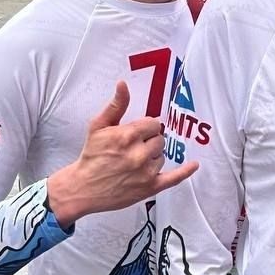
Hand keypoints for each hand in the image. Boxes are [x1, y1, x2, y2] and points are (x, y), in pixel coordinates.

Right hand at [47, 81, 198, 227]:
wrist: (82, 188)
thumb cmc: (91, 156)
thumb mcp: (98, 126)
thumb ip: (116, 105)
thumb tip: (123, 85)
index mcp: (128, 135)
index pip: (153, 124)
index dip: (146, 127)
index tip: (137, 132)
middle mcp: (138, 154)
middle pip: (159, 139)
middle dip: (149, 141)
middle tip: (133, 148)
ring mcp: (145, 172)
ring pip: (162, 155)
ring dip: (153, 156)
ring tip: (134, 162)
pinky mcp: (149, 188)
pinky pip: (173, 178)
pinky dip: (184, 172)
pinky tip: (193, 165)